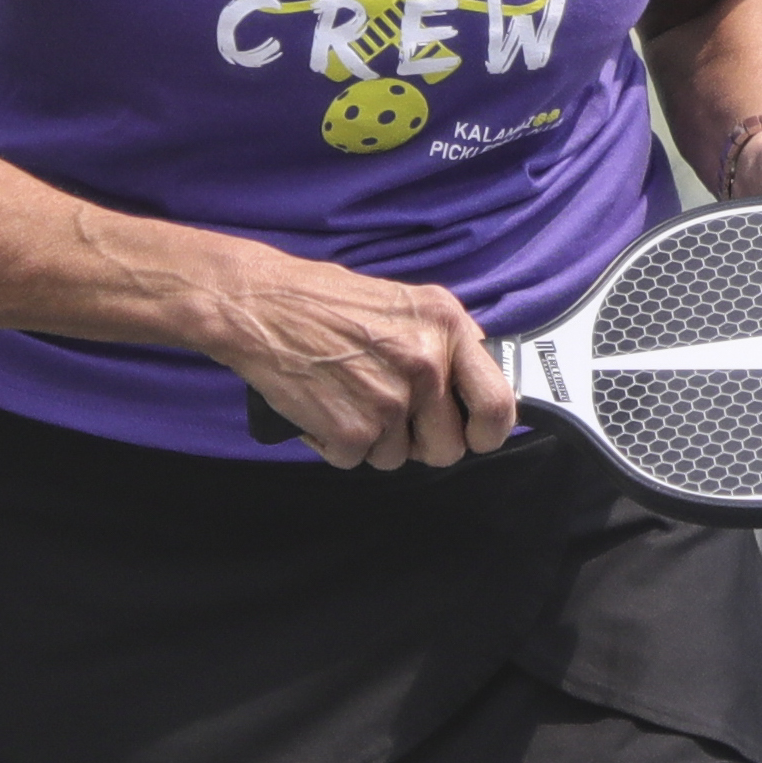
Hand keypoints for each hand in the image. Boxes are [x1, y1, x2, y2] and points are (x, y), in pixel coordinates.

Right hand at [210, 259, 515, 469]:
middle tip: (389, 414)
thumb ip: (447, 341)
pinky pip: (357, 460)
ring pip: (398, 458)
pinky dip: (336, 443)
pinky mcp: (353, 430)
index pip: (499, 404)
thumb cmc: (327, 303)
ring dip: (372, 440)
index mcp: (447, 327)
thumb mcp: (406, 302)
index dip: (488, 432)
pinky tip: (324, 407)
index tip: (475, 435)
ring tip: (348, 397)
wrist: (262, 306)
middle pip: (448, 447)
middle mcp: (426, 364)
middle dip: (419, 442)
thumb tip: (478, 382)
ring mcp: (390, 401)